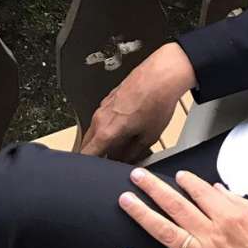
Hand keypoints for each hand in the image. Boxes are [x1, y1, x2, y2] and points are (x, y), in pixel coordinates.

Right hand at [80, 42, 196, 161]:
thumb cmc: (157, 102)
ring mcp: (103, 106)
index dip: (89, 168)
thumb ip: (133, 153)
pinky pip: (103, 117)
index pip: (86, 156)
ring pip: (96, 130)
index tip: (95, 172)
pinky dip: (109, 125)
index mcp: (105, 132)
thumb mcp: (149, 136)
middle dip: (96, 154)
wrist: (161, 75)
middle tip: (110, 160)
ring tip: (123, 142)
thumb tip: (127, 161)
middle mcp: (99, 119)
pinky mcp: (109, 98)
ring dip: (104, 139)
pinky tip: (127, 125)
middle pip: (88, 144)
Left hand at [118, 168, 247, 247]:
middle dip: (154, 188)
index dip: (188, 181)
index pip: (202, 192)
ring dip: (143, 213)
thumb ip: (240, 203)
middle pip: (176, 205)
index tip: (177, 174)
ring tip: (126, 200)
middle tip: (137, 177)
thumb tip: (219, 191)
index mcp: (231, 216)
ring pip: (165, 230)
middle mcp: (212, 232)